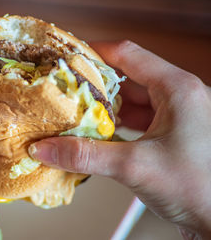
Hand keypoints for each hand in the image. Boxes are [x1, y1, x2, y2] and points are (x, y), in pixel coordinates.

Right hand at [29, 41, 210, 238]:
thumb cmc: (198, 188)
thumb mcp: (135, 166)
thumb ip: (86, 155)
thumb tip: (45, 148)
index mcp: (177, 88)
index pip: (127, 54)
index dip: (94, 52)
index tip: (68, 58)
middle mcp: (180, 96)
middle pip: (128, 76)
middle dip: (96, 84)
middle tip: (66, 90)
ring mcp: (178, 116)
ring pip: (134, 99)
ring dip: (106, 106)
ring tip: (77, 112)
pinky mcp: (174, 135)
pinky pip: (140, 119)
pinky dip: (118, 123)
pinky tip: (100, 133)